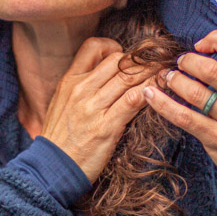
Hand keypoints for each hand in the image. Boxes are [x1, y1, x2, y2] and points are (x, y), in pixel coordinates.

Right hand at [41, 37, 159, 182]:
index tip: (126, 59)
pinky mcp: (106, 127)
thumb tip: (104, 76)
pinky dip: (149, 92)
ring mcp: (93, 108)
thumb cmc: (60, 138)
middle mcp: (81, 89)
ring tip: (165, 74)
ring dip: (151, 74)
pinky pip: (133, 101)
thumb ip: (80, 87)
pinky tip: (159, 92)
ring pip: (129, 78)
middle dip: (141, 60)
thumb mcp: (62, 103)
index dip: (114, 48)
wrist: (51, 168)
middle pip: (118, 61)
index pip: (93, 47)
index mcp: (69, 81)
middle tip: (157, 63)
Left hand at [143, 30, 216, 173]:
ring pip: (195, 92)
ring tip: (167, 77)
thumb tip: (207, 51)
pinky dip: (162, 104)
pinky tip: (150, 95)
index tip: (201, 45)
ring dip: (174, 80)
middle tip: (179, 62)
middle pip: (211, 69)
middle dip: (187, 61)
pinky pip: (184, 117)